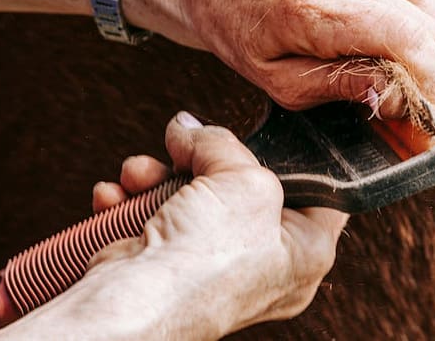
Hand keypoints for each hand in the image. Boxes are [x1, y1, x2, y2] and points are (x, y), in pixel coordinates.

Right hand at [88, 111, 347, 337]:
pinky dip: (133, 201)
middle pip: (240, 186)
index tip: (262, 133)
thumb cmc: (208, 261)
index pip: (315, 192)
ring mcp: (212, 266)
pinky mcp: (168, 265)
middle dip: (201, 161)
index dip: (289, 157)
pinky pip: (155, 217)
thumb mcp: (245, 179)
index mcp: (305, 251)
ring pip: (190, 197)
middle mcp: (263, 263)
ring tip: (140, 173)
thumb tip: (190, 129)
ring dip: (156, 177)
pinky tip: (118, 195)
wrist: (137, 304)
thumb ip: (223, 143)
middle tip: (188, 148)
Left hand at [129, 0, 434, 112]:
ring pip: (431, 9)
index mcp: (310, 6)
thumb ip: (344, 88)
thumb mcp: (282, 85)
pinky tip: (371, 20)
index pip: (403, 39)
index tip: (425, 109)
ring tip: (378, 53)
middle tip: (405, 93)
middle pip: (426, 26)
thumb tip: (404, 98)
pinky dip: (409, 13)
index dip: (428, 80)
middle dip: (427, 70)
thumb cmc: (249, 39)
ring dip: (418, 42)